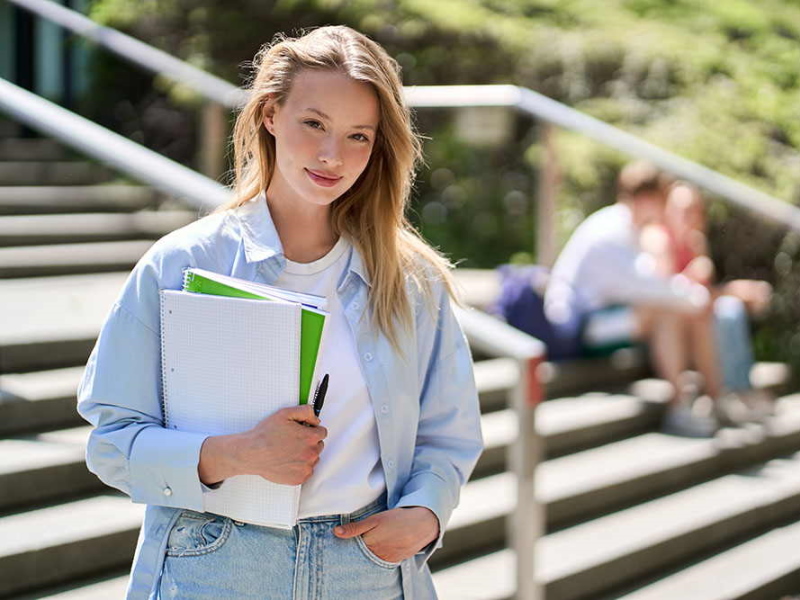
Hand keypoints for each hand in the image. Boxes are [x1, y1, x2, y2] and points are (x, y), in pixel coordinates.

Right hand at [199, 405, 325, 485]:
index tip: (303, 431)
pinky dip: (299, 467)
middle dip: (309, 442)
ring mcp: (305, 468)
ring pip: (313, 459)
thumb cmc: (265, 434)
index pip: (322, 432)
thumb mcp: (285, 414)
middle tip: (293, 441)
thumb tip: (316, 418)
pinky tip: (287, 461)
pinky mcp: (299, 479)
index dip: (312, 430)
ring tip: (288, 451)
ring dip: (305, 455)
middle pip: (318, 446)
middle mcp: (311, 453)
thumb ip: (305, 411)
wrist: (252, 453)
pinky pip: (306, 471)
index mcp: (310, 437)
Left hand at [333, 507, 438, 563]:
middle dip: (357, 550)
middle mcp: (378, 555)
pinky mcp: (396, 560)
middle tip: (358, 542)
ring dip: (368, 554)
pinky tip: (380, 548)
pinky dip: (379, 555)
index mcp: (370, 545)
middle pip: (362, 555)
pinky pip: (383, 561)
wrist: (423, 524)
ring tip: (370, 544)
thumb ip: (355, 528)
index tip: (341, 540)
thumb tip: (336, 532)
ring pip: (372, 559)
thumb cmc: (398, 519)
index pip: (352, 549)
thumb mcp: (375, 519)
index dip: (347, 544)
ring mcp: (388, 559)